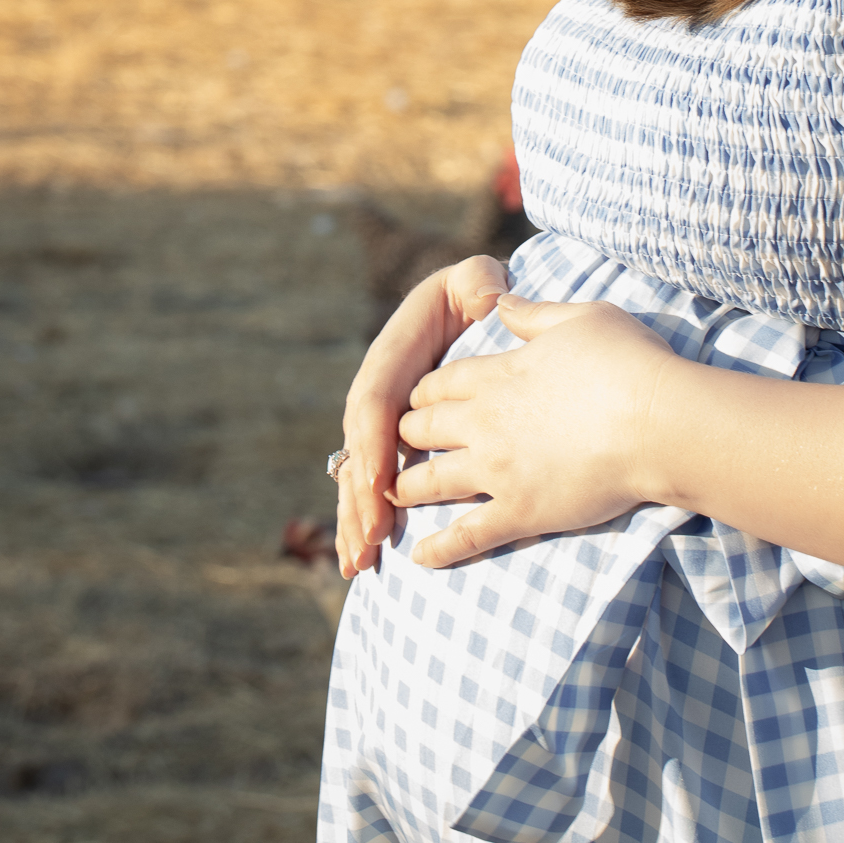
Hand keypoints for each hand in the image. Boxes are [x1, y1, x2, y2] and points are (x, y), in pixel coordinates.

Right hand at [333, 256, 508, 578]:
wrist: (464, 302)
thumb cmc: (472, 293)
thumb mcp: (475, 278)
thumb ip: (478, 282)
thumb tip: (487, 299)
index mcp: (393, 356)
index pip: (375, 402)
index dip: (374, 441)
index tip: (380, 480)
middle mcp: (377, 392)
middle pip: (359, 449)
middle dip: (361, 497)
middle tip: (371, 539)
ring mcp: (379, 422)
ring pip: (357, 476)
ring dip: (355, 519)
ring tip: (358, 564)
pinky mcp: (388, 443)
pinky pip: (368, 485)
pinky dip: (361, 521)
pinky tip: (357, 561)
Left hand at [392, 293, 679, 565]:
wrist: (656, 422)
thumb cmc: (627, 362)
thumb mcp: (580, 317)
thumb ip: (532, 314)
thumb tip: (498, 301)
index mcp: (498, 374)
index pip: (440, 382)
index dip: (424, 391)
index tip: (418, 399)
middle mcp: (485, 422)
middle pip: (425, 428)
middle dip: (408, 434)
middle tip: (400, 443)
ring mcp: (497, 471)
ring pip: (432, 481)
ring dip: (408, 487)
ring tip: (393, 495)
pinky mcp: (519, 512)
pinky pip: (466, 535)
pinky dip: (439, 549)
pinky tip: (418, 557)